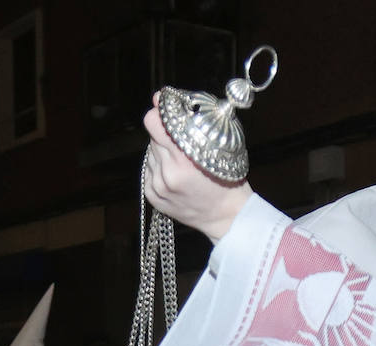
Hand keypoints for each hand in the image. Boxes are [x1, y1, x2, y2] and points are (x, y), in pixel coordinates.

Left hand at [143, 97, 252, 243]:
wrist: (224, 215)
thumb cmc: (227, 176)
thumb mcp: (220, 143)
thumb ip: (191, 120)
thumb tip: (158, 100)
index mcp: (184, 159)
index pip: (154, 123)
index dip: (158, 111)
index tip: (164, 106)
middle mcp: (167, 173)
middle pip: (153, 135)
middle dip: (165, 131)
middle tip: (182, 138)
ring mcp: (158, 186)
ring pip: (150, 151)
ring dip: (163, 149)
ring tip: (182, 159)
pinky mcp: (152, 195)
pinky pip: (149, 168)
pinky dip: (160, 165)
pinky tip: (176, 171)